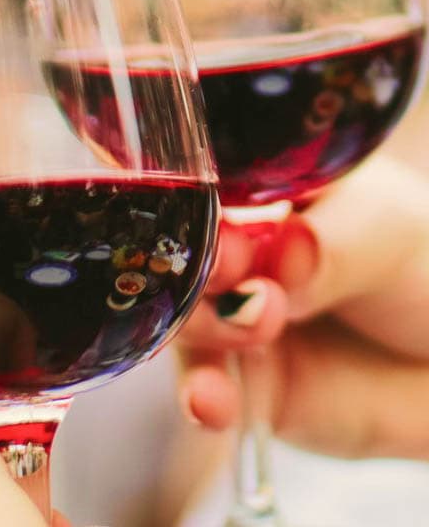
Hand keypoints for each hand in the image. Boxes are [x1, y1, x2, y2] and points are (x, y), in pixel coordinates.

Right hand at [177, 154, 428, 459]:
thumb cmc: (422, 268)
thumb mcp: (387, 232)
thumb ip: (330, 245)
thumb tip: (280, 254)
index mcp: (255, 186)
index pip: (202, 181)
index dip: (201, 199)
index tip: (224, 222)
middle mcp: (229, 246)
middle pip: (178, 248)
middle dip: (198, 261)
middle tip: (235, 269)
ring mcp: (228, 314)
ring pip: (180, 316)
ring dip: (202, 322)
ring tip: (260, 324)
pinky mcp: (238, 382)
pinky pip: (204, 389)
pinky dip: (202, 395)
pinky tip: (212, 401)